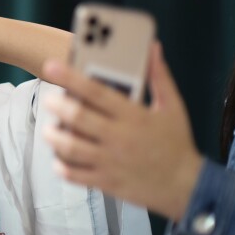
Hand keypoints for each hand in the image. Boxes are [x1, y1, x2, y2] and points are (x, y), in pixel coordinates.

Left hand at [40, 42, 203, 220]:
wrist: (187, 186)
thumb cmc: (177, 143)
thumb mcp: (173, 107)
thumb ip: (159, 76)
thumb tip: (153, 47)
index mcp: (134, 116)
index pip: (97, 92)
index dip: (71, 78)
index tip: (51, 67)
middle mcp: (119, 138)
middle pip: (79, 118)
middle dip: (58, 106)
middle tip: (48, 100)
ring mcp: (111, 162)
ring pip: (71, 147)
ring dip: (54, 137)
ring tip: (48, 129)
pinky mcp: (106, 181)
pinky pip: (76, 175)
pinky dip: (62, 166)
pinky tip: (57, 158)